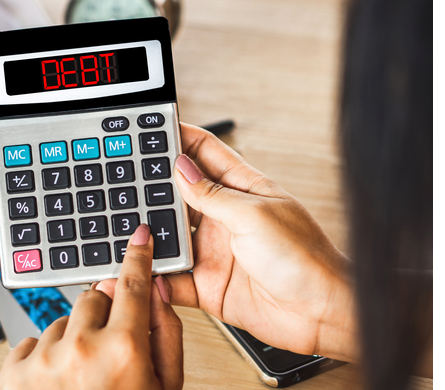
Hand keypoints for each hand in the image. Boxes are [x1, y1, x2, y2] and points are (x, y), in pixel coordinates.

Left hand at [0, 224, 183, 389]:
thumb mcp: (165, 387)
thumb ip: (165, 334)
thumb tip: (155, 291)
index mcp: (124, 352)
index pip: (132, 283)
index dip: (137, 256)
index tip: (138, 237)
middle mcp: (80, 349)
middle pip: (94, 296)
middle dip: (105, 314)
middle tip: (111, 349)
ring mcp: (43, 361)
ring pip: (62, 321)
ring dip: (74, 339)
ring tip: (82, 379)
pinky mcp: (13, 373)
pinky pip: (31, 340)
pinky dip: (44, 357)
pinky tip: (58, 385)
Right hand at [98, 123, 357, 361]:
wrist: (321, 315)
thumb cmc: (306, 259)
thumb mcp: (254, 215)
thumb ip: (212, 194)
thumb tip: (181, 167)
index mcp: (242, 190)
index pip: (204, 153)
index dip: (178, 138)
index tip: (149, 129)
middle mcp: (225, 218)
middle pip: (179, 194)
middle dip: (152, 185)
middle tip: (123, 178)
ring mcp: (214, 251)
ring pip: (168, 236)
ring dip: (150, 233)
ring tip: (127, 226)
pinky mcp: (206, 286)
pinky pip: (171, 279)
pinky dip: (154, 277)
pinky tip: (142, 271)